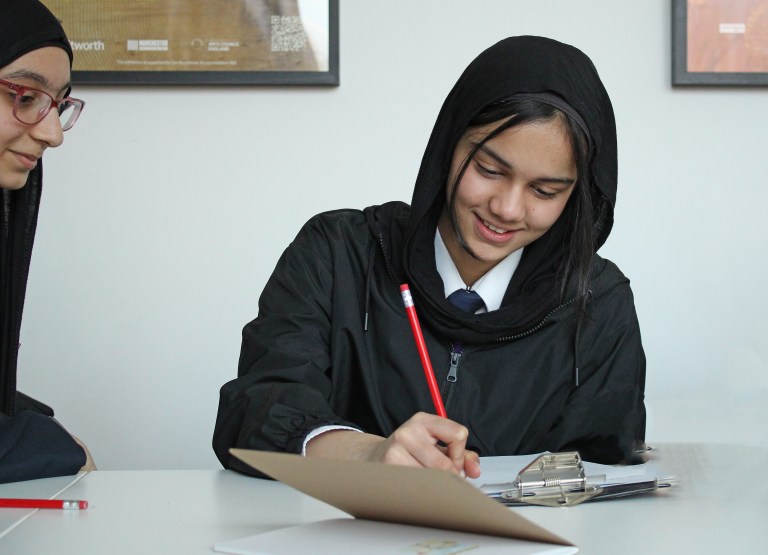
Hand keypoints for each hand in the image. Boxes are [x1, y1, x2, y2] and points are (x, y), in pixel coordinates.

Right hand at [305, 412, 479, 477]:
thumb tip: (474, 469)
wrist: (373, 459)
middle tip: (439, 474)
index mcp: (423, 420)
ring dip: (434, 484)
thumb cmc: (409, 452)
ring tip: (424, 478)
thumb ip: (461, 453)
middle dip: (449, 475)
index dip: (460, 453)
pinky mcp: (389, 466)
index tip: (453, 458)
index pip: (458, 434)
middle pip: (446, 463)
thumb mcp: (435, 445)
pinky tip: (414, 484)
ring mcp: (396, 448)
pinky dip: (420, 490)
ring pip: (432, 477)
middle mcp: (409, 431)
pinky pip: (417, 485)